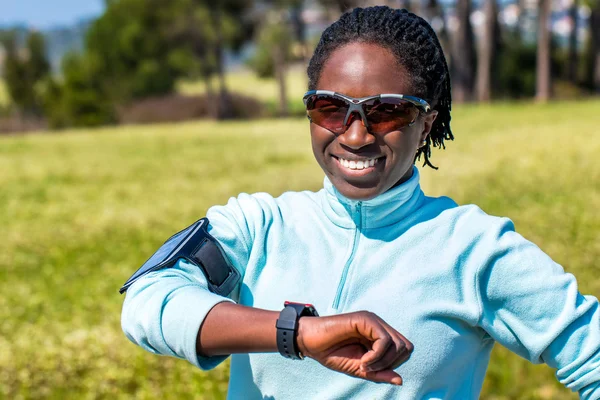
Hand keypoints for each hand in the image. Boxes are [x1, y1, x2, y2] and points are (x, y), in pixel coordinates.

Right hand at [296, 311, 412, 384]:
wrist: (311, 342)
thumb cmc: (333, 353)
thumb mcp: (360, 369)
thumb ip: (380, 373)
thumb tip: (401, 380)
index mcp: (380, 335)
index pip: (404, 350)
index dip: (394, 364)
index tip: (373, 370)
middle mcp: (379, 325)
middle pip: (406, 347)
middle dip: (391, 363)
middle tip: (369, 368)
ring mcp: (373, 320)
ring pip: (398, 343)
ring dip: (383, 361)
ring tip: (364, 364)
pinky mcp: (365, 319)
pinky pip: (384, 340)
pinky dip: (376, 355)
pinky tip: (362, 359)